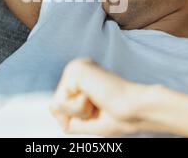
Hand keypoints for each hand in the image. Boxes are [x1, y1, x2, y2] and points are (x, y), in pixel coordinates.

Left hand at [49, 58, 163, 135]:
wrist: (136, 110)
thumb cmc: (118, 117)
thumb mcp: (85, 120)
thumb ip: (65, 115)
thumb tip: (51, 105)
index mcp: (81, 78)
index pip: (61, 106)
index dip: (78, 117)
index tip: (101, 109)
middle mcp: (77, 69)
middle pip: (56, 105)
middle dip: (77, 115)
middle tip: (100, 106)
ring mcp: (75, 67)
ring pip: (57, 104)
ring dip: (79, 112)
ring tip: (99, 101)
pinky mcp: (75, 70)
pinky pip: (61, 102)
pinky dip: (79, 108)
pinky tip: (96, 96)